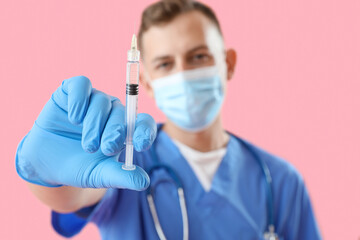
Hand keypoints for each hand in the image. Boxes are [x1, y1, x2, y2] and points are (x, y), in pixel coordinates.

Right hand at [15, 76, 155, 189]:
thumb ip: (121, 177)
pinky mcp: (72, 91)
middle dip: (115, 131)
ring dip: (95, 124)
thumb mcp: (100, 175)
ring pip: (102, 101)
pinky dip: (79, 100)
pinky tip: (74, 118)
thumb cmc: (79, 167)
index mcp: (124, 130)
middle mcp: (112, 112)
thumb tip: (144, 182)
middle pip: (122, 112)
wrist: (46, 163)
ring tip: (87, 145)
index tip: (141, 144)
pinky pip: (81, 84)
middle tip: (106, 148)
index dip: (145, 131)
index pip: (143, 123)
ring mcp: (93, 100)